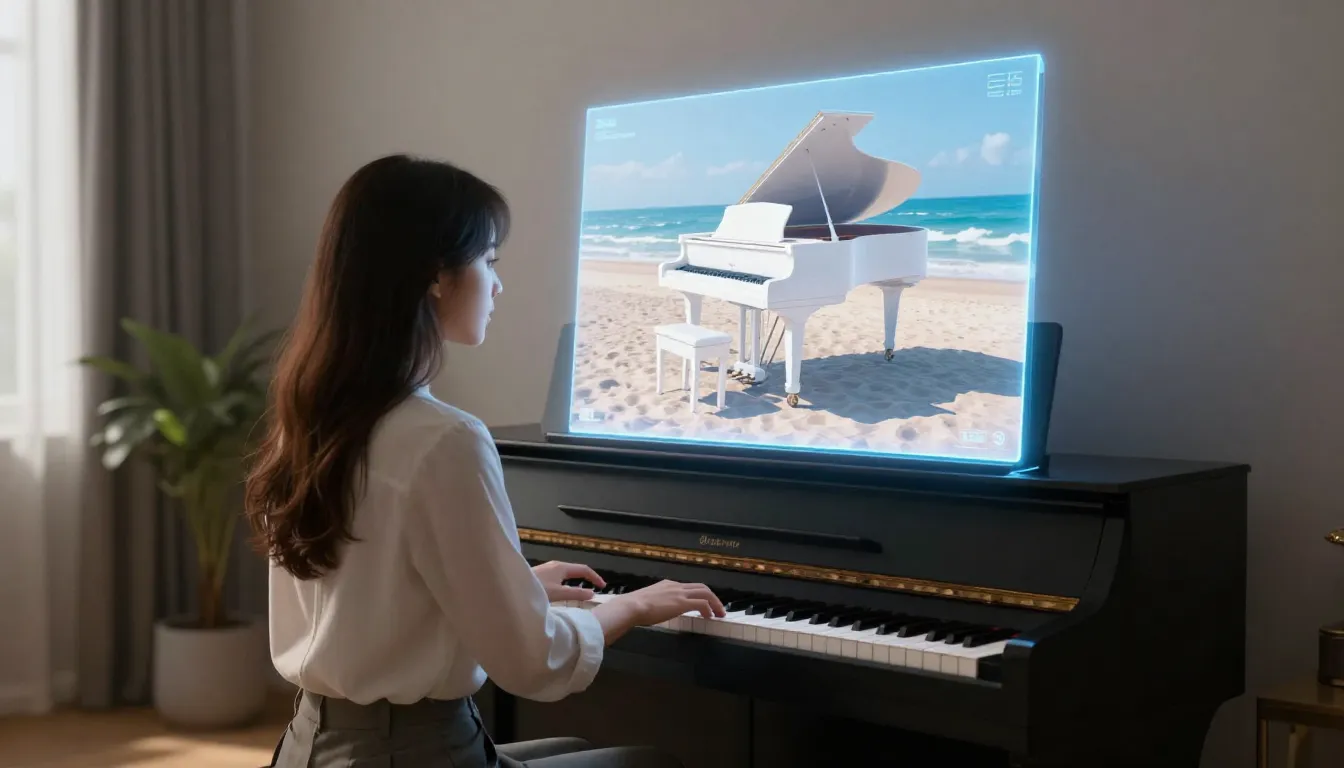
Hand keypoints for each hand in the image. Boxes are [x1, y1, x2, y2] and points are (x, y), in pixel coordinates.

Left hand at [532, 560, 604, 601]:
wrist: (512, 588)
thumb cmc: (536, 589)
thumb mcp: (558, 593)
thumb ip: (575, 594)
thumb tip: (592, 594)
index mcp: (562, 567)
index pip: (584, 569)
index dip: (595, 577)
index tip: (603, 587)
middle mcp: (556, 565)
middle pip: (576, 570)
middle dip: (586, 578)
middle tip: (594, 589)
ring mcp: (548, 569)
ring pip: (567, 574)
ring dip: (576, 581)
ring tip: (581, 592)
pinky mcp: (541, 574)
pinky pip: (559, 577)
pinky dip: (567, 583)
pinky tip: (563, 592)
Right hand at [605, 580, 725, 627]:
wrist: (632, 606)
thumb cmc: (635, 607)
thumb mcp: (648, 601)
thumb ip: (656, 603)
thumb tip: (656, 610)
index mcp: (668, 585)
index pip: (689, 587)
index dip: (700, 595)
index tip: (704, 605)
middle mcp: (676, 586)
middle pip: (702, 587)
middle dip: (713, 598)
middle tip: (718, 609)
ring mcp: (679, 594)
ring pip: (705, 593)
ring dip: (715, 603)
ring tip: (719, 614)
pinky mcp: (681, 603)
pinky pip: (702, 603)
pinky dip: (709, 609)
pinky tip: (710, 617)